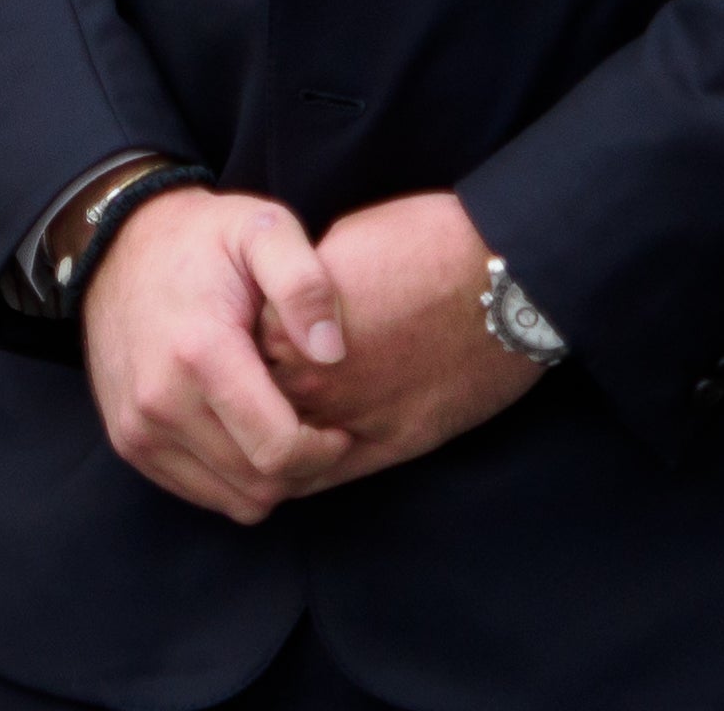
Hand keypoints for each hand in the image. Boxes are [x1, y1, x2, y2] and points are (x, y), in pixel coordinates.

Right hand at [78, 185, 358, 521]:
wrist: (117, 246)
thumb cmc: (202, 240)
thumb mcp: (263, 229)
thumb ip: (305, 283)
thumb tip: (332, 353)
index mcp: (200, 353)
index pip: (279, 452)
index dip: (325, 451)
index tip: (339, 426)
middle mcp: (160, 401)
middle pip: (259, 485)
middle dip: (304, 468)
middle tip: (319, 430)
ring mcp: (139, 427)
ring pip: (233, 500)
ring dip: (270, 479)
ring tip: (285, 431)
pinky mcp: (129, 441)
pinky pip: (200, 493)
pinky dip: (233, 478)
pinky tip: (246, 433)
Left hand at [257, 189, 547, 479]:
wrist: (497, 279)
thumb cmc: (417, 246)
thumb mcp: (330, 253)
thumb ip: (289, 300)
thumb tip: (271, 321)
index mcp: (281, 328)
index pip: (227, 361)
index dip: (232, 356)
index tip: (239, 350)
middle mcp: (308, 383)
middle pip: (248, 413)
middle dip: (248, 406)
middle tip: (253, 396)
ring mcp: (350, 419)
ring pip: (281, 456)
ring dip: (277, 444)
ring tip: (278, 426)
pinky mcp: (393, 444)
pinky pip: (326, 478)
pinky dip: (310, 471)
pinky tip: (307, 456)